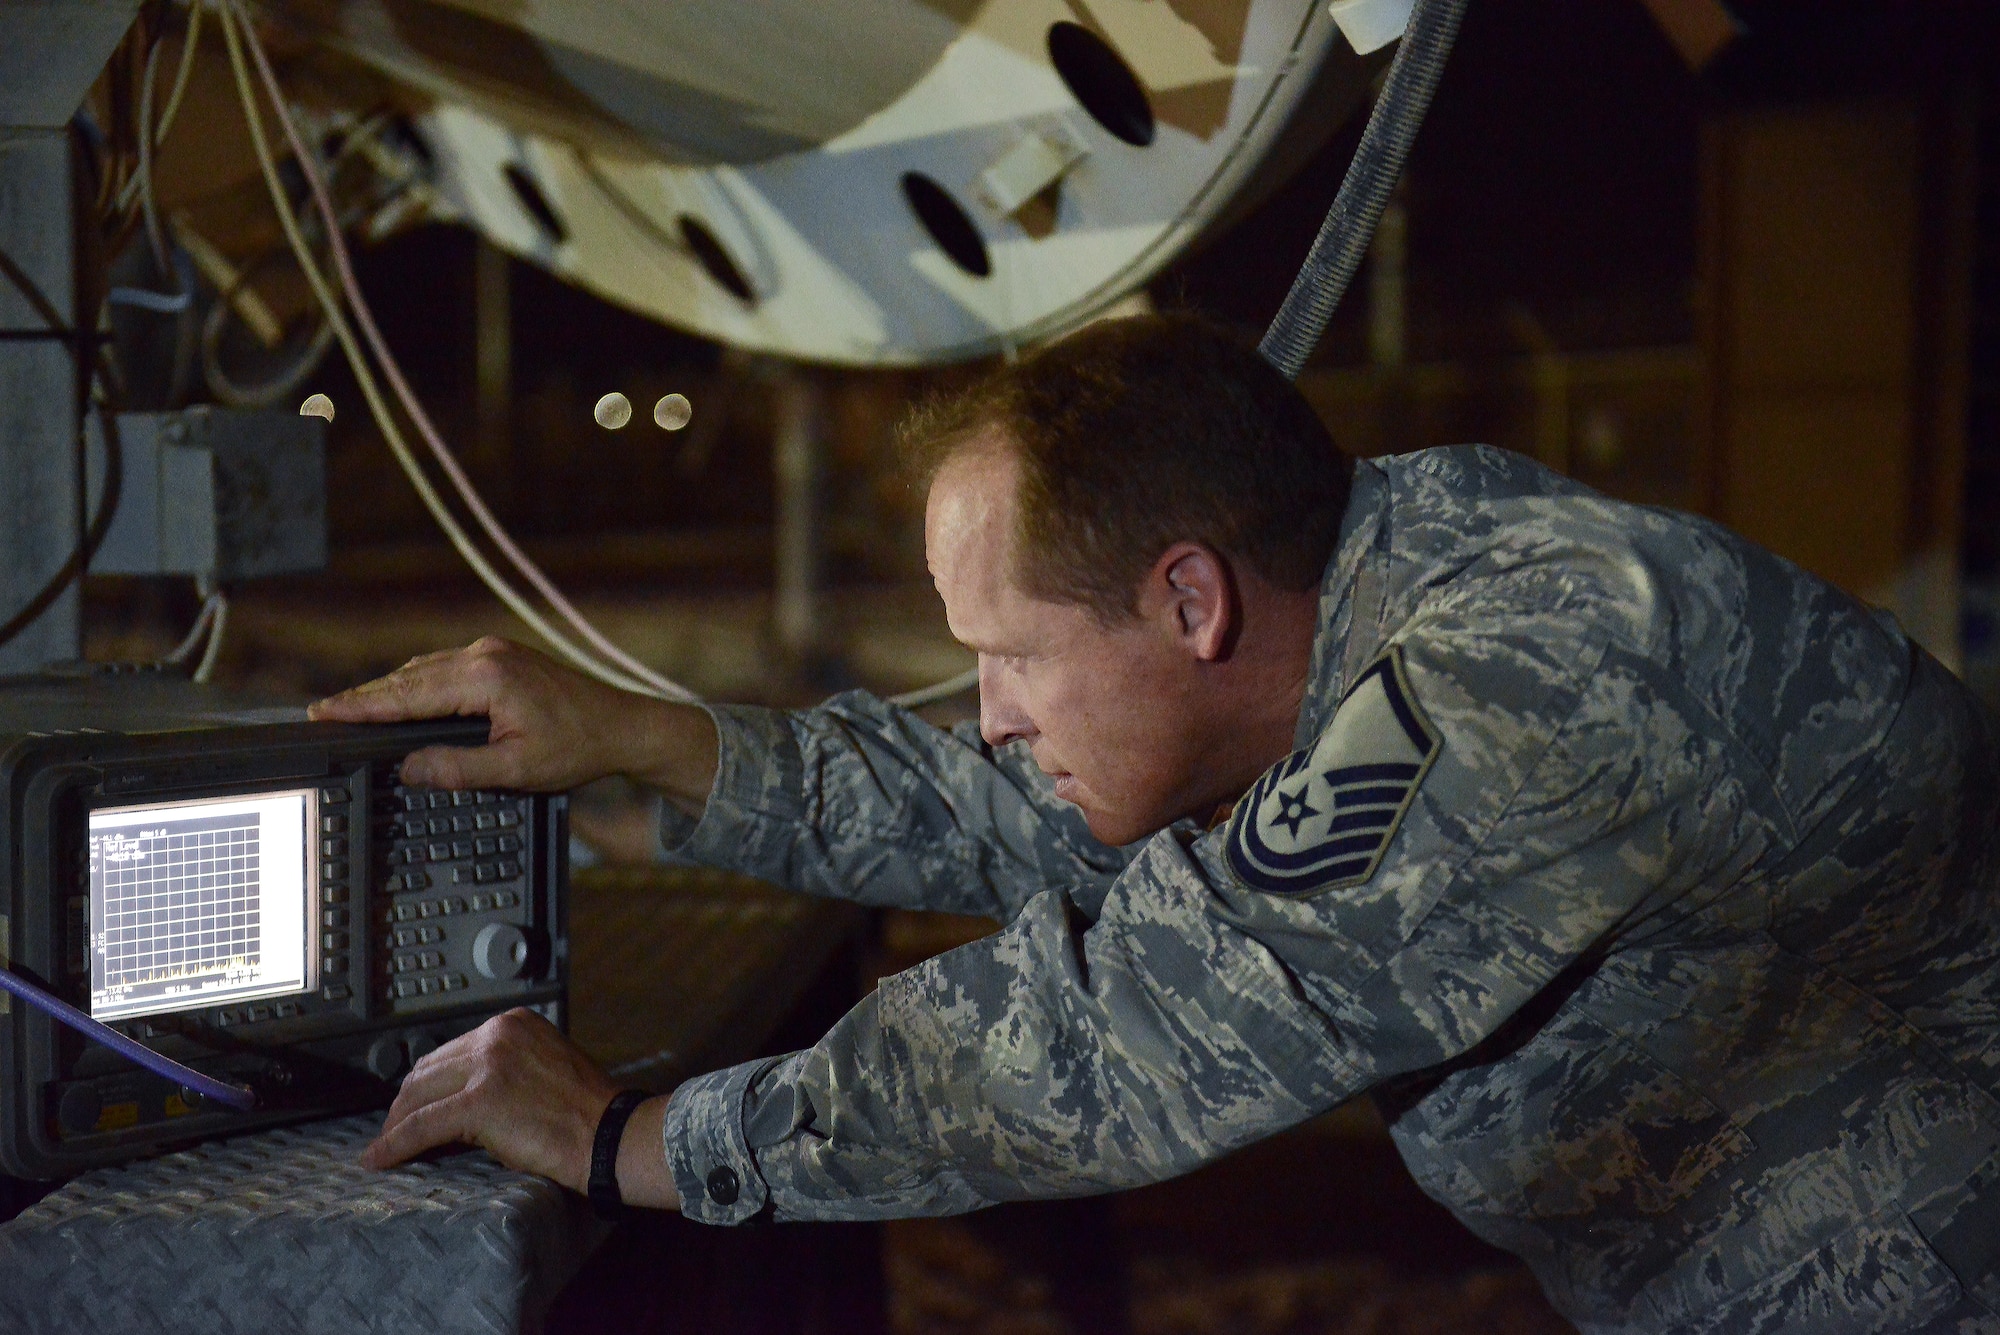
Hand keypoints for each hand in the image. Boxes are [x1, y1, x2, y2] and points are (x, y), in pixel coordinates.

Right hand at [307, 637, 717, 810]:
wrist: (623, 726)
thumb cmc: (578, 748)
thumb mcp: (517, 768)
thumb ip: (458, 768)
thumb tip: (409, 768)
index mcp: (486, 678)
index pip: (407, 694)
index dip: (361, 706)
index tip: (323, 712)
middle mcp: (484, 655)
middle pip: (409, 677)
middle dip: (365, 697)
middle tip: (322, 712)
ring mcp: (493, 652)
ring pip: (424, 669)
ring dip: (389, 689)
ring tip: (351, 707)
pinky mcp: (501, 657)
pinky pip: (444, 667)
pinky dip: (417, 682)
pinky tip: (402, 696)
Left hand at [361, 1007, 680, 1209]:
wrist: (608, 1134)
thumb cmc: (585, 1110)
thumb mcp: (544, 1067)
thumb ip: (506, 1068)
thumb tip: (461, 1097)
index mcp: (512, 1024)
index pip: (452, 1050)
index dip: (430, 1082)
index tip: (419, 1103)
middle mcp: (497, 1036)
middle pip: (429, 1068)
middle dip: (408, 1101)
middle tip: (395, 1129)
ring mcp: (487, 1067)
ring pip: (419, 1095)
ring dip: (396, 1123)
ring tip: (385, 1146)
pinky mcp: (478, 1103)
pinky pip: (422, 1125)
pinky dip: (395, 1144)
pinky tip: (377, 1159)